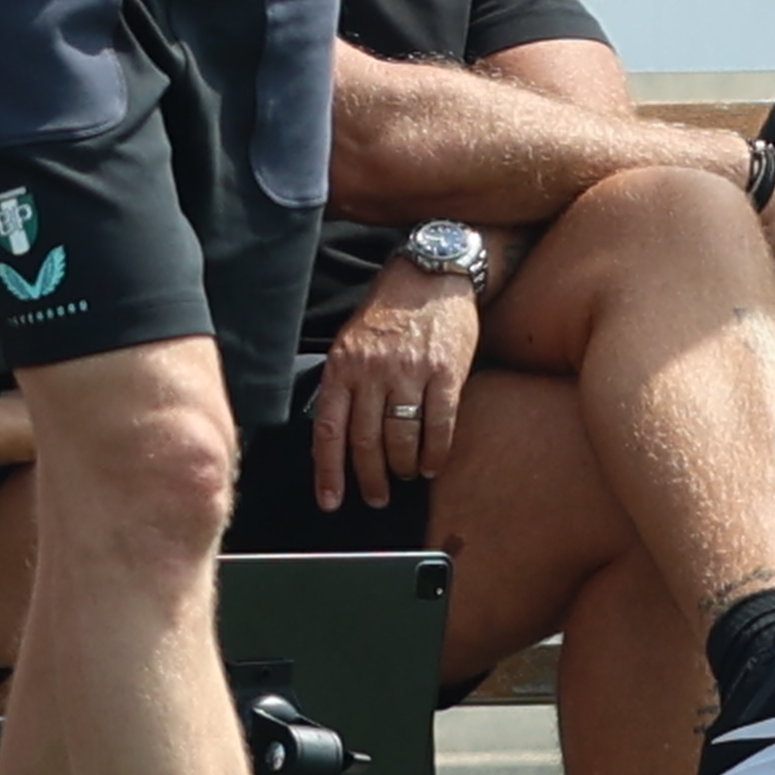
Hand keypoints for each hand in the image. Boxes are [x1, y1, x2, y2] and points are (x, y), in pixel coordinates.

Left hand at [311, 259, 477, 507]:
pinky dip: (435, 454)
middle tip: (376, 498)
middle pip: (366, 441)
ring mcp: (410, 372)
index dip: (328, 471)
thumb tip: (334, 435)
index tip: (331, 501)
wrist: (431, 273)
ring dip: (402, 468)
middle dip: (369, 478)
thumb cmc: (388, 311)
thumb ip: (343, 384)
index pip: (329, 429)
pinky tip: (431, 466)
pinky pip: (439, 426)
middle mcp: (372, 370)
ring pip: (401, 438)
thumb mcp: (351, 341)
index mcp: (343, 365)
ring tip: (404, 477)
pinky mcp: (445, 373)